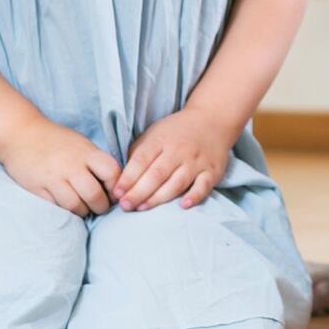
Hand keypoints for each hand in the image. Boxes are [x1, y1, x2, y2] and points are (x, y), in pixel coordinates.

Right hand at [0, 115, 121, 216]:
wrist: (21, 134)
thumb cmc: (55, 140)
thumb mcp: (81, 143)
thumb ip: (95, 161)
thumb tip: (115, 183)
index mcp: (86, 152)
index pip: (111, 172)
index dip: (116, 186)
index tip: (113, 192)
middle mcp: (71, 165)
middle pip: (94, 194)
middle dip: (101, 206)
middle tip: (100, 207)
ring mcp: (53, 178)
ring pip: (75, 205)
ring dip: (83, 212)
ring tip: (84, 209)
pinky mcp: (38, 189)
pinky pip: (56, 207)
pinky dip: (65, 212)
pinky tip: (67, 207)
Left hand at [113, 107, 231, 211]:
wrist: (212, 120)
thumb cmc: (177, 131)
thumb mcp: (154, 132)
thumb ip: (139, 152)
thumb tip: (123, 177)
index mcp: (161, 139)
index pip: (141, 160)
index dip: (128, 177)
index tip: (117, 193)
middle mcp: (179, 150)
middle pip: (157, 174)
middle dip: (138, 192)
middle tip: (125, 206)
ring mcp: (196, 161)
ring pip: (177, 183)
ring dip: (158, 198)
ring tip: (142, 208)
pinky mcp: (212, 171)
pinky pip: (203, 186)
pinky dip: (194, 196)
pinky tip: (183, 206)